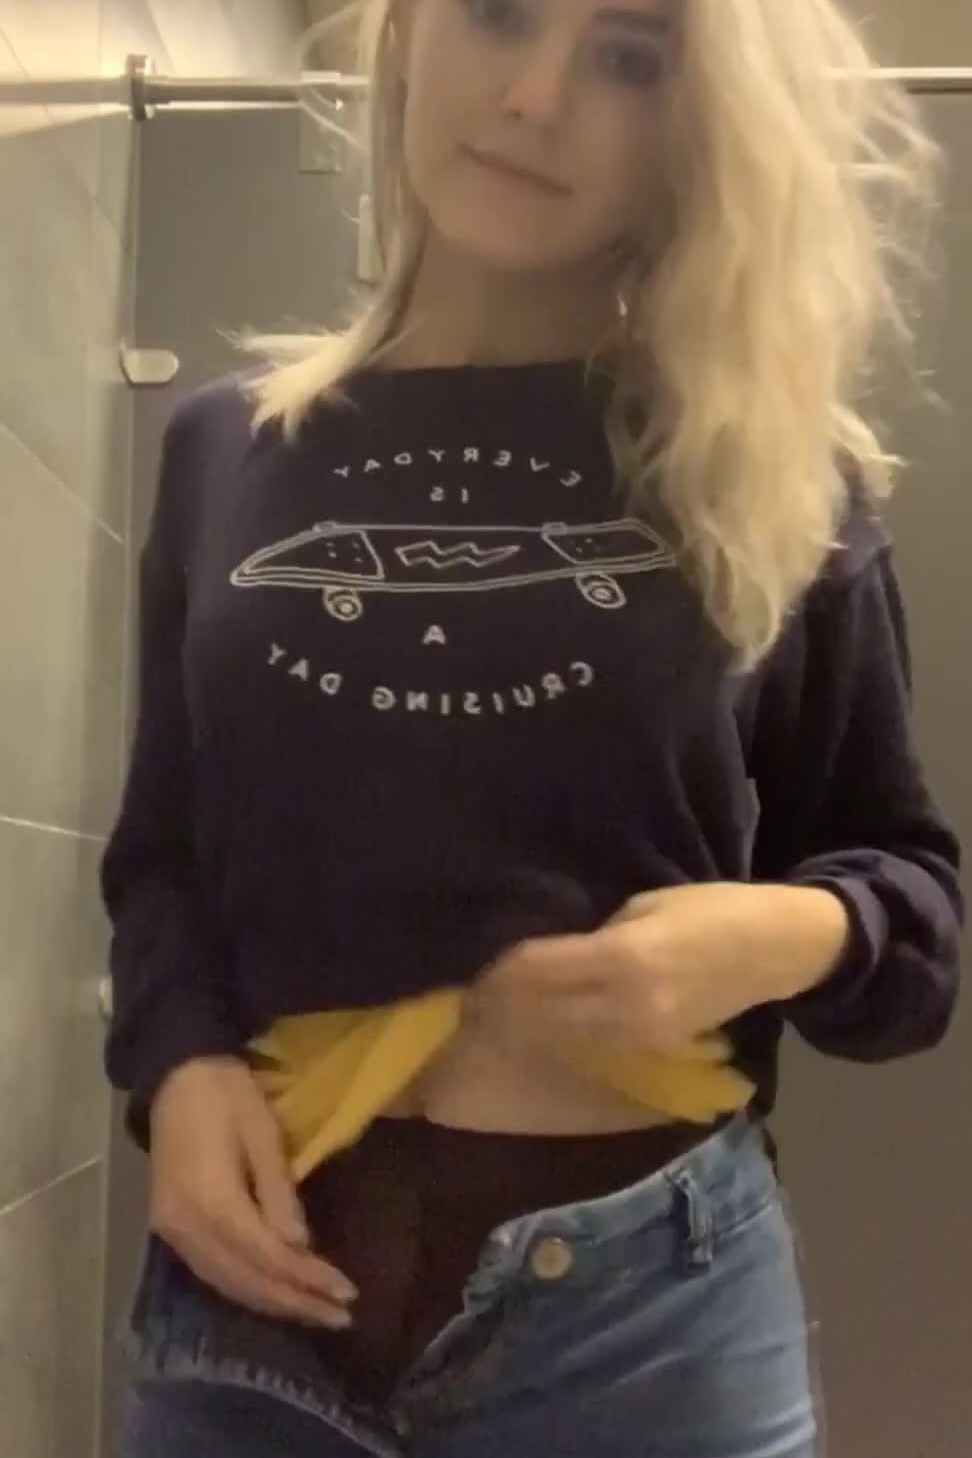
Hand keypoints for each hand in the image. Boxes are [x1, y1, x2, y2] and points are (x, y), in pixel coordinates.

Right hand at [149, 1056, 357, 1328]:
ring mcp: (172, 1232)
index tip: (347, 1293)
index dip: (308, 1279)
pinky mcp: (169, 1229)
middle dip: (295, 1302)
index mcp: (211, 1201)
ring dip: (273, 1302)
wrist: (175, 1073)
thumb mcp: (263, 1133)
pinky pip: (211, 1272)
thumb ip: (279, 1192)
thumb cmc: (228, 1095)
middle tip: (341, 1318)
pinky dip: (246, 1288)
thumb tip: (300, 1247)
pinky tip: (275, 1295)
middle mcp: (185, 1228)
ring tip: (316, 1313)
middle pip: (246, 1280)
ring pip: (226, 1284)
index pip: (267, 1256)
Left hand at [474, 882, 848, 1052]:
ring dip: (523, 1022)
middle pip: (539, 1010)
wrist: (778, 951)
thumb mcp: (645, 903)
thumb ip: (594, 931)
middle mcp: (626, 1006)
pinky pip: (589, 1042)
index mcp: (622, 959)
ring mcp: (640, 1035)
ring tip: (490, 1006)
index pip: (536, 971)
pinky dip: (557, 1032)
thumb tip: (543, 947)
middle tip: (465, 990)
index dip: (497, 970)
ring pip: (559, 1034)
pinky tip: (538, 1020)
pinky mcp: (653, 1050)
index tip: (469, 961)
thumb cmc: (712, 908)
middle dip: (499, 1002)